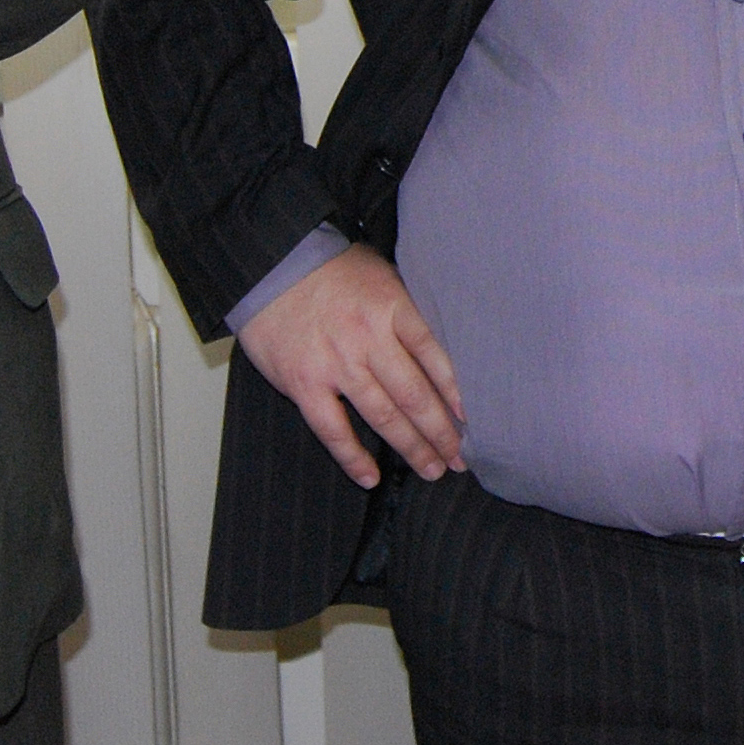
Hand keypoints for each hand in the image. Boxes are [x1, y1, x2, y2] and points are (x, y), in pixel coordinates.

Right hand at [236, 243, 465, 487]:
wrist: (271, 267)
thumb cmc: (332, 271)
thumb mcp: (383, 274)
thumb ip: (408, 311)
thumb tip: (444, 348)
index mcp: (392, 308)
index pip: (434, 357)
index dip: (456, 392)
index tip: (472, 419)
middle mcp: (368, 339)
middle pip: (415, 395)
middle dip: (441, 432)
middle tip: (460, 458)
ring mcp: (336, 364)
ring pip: (383, 417)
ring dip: (411, 448)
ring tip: (432, 470)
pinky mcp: (304, 384)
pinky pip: (333, 430)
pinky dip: (353, 457)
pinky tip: (371, 476)